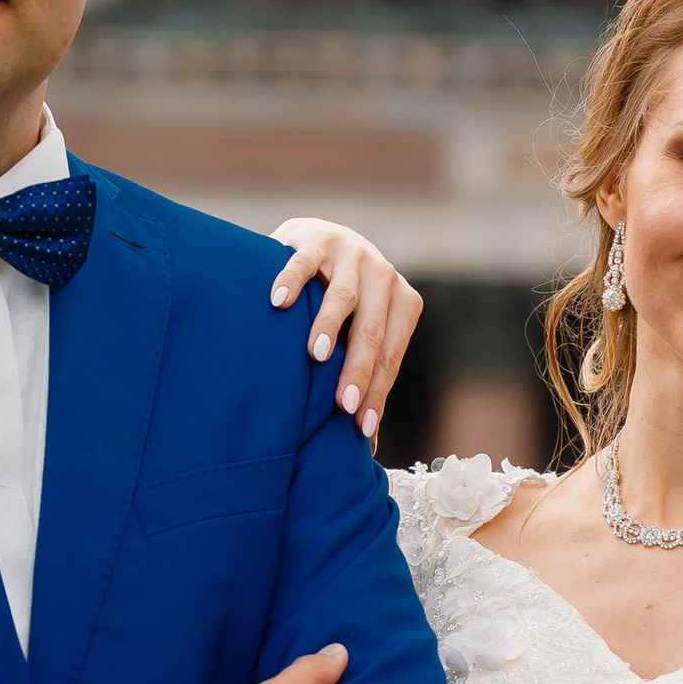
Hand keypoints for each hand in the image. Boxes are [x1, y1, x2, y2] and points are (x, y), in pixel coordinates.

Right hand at [269, 223, 422, 444]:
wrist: (324, 237)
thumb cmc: (347, 303)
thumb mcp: (364, 330)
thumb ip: (367, 375)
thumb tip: (366, 445)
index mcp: (403, 301)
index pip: (391, 354)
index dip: (377, 390)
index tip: (360, 426)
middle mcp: (383, 275)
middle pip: (372, 329)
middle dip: (358, 368)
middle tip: (343, 403)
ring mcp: (351, 253)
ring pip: (343, 295)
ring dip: (330, 325)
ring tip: (316, 354)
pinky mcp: (317, 238)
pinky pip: (304, 262)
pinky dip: (292, 281)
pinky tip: (279, 302)